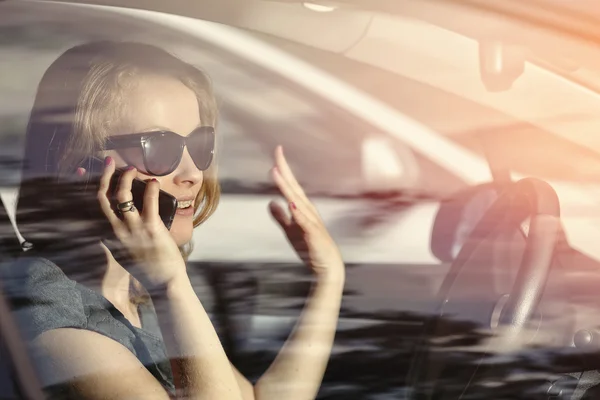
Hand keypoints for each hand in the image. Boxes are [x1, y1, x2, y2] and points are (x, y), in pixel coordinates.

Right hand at [80, 158, 186, 288]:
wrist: (163, 283)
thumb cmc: (149, 269)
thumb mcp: (127, 253)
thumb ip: (124, 238)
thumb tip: (128, 224)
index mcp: (110, 236)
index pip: (95, 209)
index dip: (92, 190)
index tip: (90, 175)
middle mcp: (117, 231)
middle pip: (103, 198)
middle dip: (105, 177)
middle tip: (109, 162)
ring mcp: (133, 229)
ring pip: (123, 197)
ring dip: (126, 179)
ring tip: (132, 169)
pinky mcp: (151, 229)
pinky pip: (149, 203)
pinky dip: (150, 189)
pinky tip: (153, 182)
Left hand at [268, 146, 344, 281]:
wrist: (327, 265)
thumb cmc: (311, 247)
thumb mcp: (290, 230)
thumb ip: (280, 217)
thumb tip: (270, 202)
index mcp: (302, 208)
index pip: (290, 185)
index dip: (283, 169)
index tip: (276, 152)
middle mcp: (307, 210)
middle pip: (293, 186)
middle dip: (285, 169)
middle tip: (277, 151)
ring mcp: (311, 221)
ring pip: (296, 200)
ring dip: (286, 186)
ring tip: (276, 172)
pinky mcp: (313, 234)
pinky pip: (304, 222)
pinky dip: (297, 212)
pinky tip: (291, 203)